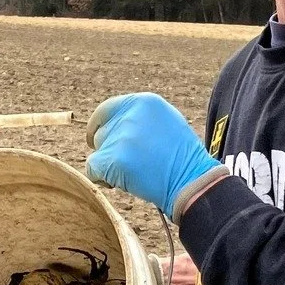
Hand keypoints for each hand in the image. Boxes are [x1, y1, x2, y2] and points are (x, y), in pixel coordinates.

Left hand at [85, 93, 219, 217]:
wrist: (191, 181)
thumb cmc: (182, 158)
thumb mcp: (166, 122)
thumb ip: (140, 118)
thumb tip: (114, 123)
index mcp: (145, 102)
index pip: (106, 109)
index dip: (99, 125)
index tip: (96, 139)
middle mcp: (131, 115)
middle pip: (101, 133)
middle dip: (110, 150)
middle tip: (132, 164)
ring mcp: (121, 137)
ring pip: (97, 152)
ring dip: (109, 165)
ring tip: (134, 173)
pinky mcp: (114, 159)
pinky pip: (92, 169)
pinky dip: (102, 179)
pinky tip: (123, 183)